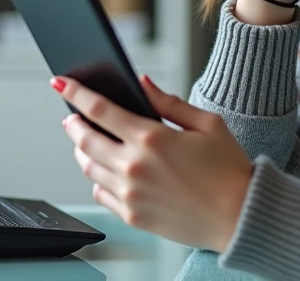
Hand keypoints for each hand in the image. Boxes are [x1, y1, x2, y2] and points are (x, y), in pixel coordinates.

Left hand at [52, 74, 251, 253]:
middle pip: (85, 139)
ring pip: (88, 167)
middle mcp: (134, 166)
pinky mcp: (133, 216)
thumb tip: (142, 83)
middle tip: (71, 116)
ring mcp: (130, 194)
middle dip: (73, 123)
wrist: (239, 216)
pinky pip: (100, 194)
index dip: (76, 93)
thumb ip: (168, 102)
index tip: (60, 83)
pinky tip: (104, 171)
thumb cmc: (228, 169)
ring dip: (81, 150)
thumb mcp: (206, 124)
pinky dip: (96, 179)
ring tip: (86, 141)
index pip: (99, 109)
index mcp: (151, 138)